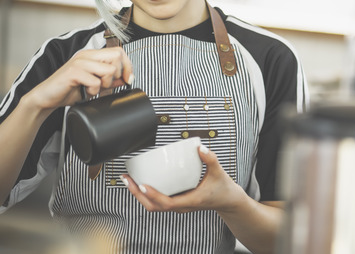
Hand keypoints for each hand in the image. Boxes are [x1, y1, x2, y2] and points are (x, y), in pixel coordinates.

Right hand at [24, 47, 133, 112]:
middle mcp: (86, 55)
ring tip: (94, 89)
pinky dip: (94, 91)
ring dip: (105, 84)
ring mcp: (79, 62)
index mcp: (92, 55)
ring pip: (109, 69)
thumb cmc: (68, 90)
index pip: (119, 51)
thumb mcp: (94, 85)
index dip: (127, 65)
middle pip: (117, 56)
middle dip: (118, 74)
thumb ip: (109, 80)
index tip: (128, 79)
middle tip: (106, 84)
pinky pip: (95, 81)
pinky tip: (85, 92)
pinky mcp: (73, 72)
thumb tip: (126, 78)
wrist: (46, 98)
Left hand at [120, 145, 245, 213]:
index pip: (167, 203)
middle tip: (127, 179)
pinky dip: (146, 193)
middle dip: (137, 194)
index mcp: (190, 201)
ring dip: (139, 195)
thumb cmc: (223, 189)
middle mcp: (181, 206)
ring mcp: (178, 205)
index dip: (153, 195)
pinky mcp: (176, 201)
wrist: (227, 200)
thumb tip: (200, 147)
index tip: (142, 185)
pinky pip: (157, 201)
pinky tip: (141, 181)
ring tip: (129, 180)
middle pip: (153, 206)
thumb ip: (211, 159)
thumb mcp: (219, 172)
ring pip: (153, 205)